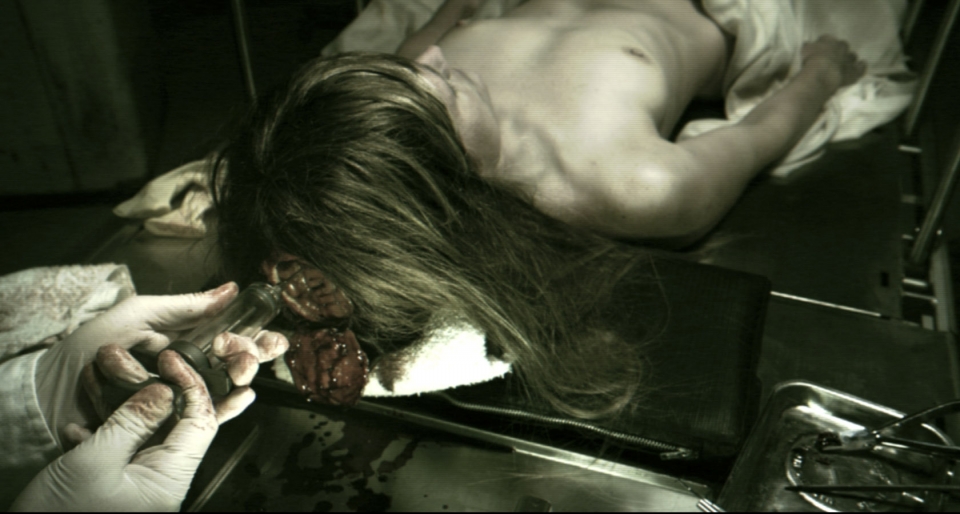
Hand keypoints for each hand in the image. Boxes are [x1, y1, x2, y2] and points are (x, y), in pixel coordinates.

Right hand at [12, 351, 219, 511]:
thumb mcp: (95, 462)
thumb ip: (132, 422)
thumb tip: (164, 390)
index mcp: (170, 480)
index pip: (200, 422)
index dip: (191, 385)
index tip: (169, 360)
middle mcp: (162, 482)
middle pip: (175, 424)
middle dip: (154, 391)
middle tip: (135, 365)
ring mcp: (139, 485)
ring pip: (144, 434)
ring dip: (122, 409)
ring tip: (99, 386)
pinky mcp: (115, 488)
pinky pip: (121, 452)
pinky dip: (103, 434)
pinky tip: (78, 429)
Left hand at [35, 283, 286, 450]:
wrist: (57, 389)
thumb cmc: (91, 347)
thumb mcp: (140, 314)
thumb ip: (186, 306)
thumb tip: (231, 289)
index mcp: (187, 340)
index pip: (233, 338)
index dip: (258, 337)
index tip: (274, 336)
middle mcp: (189, 368)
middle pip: (236, 363)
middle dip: (251, 356)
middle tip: (247, 353)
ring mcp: (182, 394)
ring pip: (226, 388)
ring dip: (241, 378)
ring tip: (243, 372)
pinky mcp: (171, 419)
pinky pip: (206, 416)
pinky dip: (227, 409)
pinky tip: (241, 399)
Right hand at [801, 35, 865, 88]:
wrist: (822, 74)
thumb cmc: (811, 60)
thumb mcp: (805, 50)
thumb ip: (809, 46)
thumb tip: (809, 44)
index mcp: (828, 40)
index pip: (826, 38)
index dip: (823, 44)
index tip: (819, 50)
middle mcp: (841, 46)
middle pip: (842, 46)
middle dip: (838, 50)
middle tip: (832, 57)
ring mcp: (849, 58)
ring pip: (852, 56)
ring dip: (849, 59)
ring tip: (844, 65)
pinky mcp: (854, 71)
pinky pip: (860, 68)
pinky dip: (860, 67)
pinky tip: (860, 66)